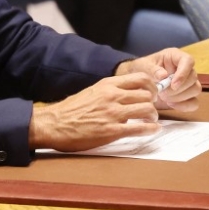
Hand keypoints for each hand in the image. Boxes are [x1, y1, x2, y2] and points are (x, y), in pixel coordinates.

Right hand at [28, 74, 160, 151]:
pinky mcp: (112, 131)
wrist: (54, 124)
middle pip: (147, 94)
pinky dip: (151, 129)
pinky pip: (140, 128)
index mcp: (107, 84)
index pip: (141, 78)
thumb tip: (126, 96)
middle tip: (153, 110)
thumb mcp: (92, 91)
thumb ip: (110, 91)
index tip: (153, 93)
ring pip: (147, 109)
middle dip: (154, 102)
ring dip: (153, 116)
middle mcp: (112, 96)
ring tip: (152, 121)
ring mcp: (113, 113)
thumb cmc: (71, 110)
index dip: (152, 86)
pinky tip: (152, 130)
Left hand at [116, 48, 200, 112]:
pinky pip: (194, 103)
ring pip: (195, 89)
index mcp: (175, 56)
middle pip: (193, 77)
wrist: (138, 83)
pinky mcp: (187, 96)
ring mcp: (187, 82)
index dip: (183, 73)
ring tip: (164, 97)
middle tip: (162, 93)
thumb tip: (163, 75)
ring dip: (180, 97)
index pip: (188, 60)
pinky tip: (170, 104)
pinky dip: (184, 106)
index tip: (173, 85)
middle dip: (178, 89)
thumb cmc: (141, 69)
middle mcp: (184, 68)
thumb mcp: (142, 66)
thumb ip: (152, 69)